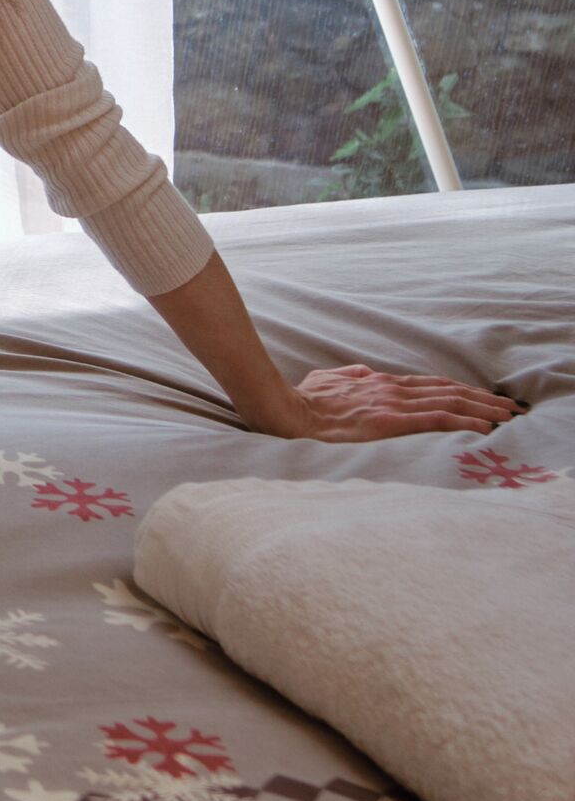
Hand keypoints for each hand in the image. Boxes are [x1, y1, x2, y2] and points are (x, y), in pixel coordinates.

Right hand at [281, 361, 519, 440]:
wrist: (288, 411)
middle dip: (484, 398)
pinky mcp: (392, 422)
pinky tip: (486, 427)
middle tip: (513, 406)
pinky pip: (437, 420)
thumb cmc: (303, 400)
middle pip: (450, 391)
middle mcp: (393, 389)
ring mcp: (394, 405)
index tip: (485, 398)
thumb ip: (350, 376)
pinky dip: (465, 422)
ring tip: (509, 415)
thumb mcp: (327, 380)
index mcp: (380, 383)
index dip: (461, 391)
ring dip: (484, 409)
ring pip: (451, 402)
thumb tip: (365, 373)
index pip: (431, 385)